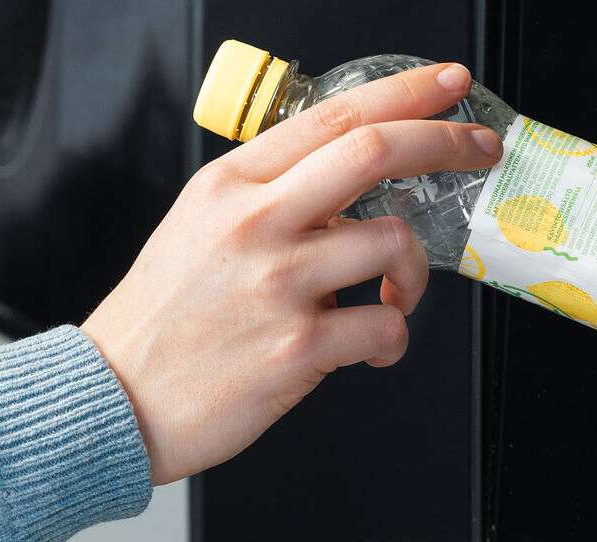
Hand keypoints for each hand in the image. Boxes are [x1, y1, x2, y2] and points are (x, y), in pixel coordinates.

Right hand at [82, 62, 499, 484]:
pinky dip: (393, 340)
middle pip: (373, 152)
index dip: (405, 93)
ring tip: (394, 296)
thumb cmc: (160, 321)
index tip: (448, 86)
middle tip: (479, 149)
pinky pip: (385, 327)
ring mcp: (277, 284)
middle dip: (445, 142)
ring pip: (392, 242)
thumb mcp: (195, 228)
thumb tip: (341, 182)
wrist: (117, 400)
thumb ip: (262, 196)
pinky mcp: (296, 347)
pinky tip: (372, 347)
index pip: (332, 115)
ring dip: (414, 271)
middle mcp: (254, 224)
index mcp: (230, 186)